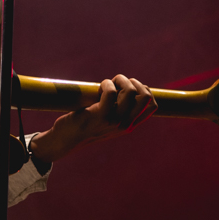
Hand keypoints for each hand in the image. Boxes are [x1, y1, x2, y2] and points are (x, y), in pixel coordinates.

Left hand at [28, 74, 156, 163]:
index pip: (153, 106)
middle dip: (133, 82)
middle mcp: (125, 124)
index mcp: (130, 125)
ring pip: (131, 91)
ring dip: (119, 80)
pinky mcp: (100, 115)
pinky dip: (106, 84)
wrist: (65, 140)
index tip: (128, 88)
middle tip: (118, 84)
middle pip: (146, 96)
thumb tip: (127, 87)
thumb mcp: (107, 121)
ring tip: (108, 84)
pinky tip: (99, 89)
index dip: (144, 90)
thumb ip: (118, 111)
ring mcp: (114, 121)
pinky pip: (111, 92)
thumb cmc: (84, 125)